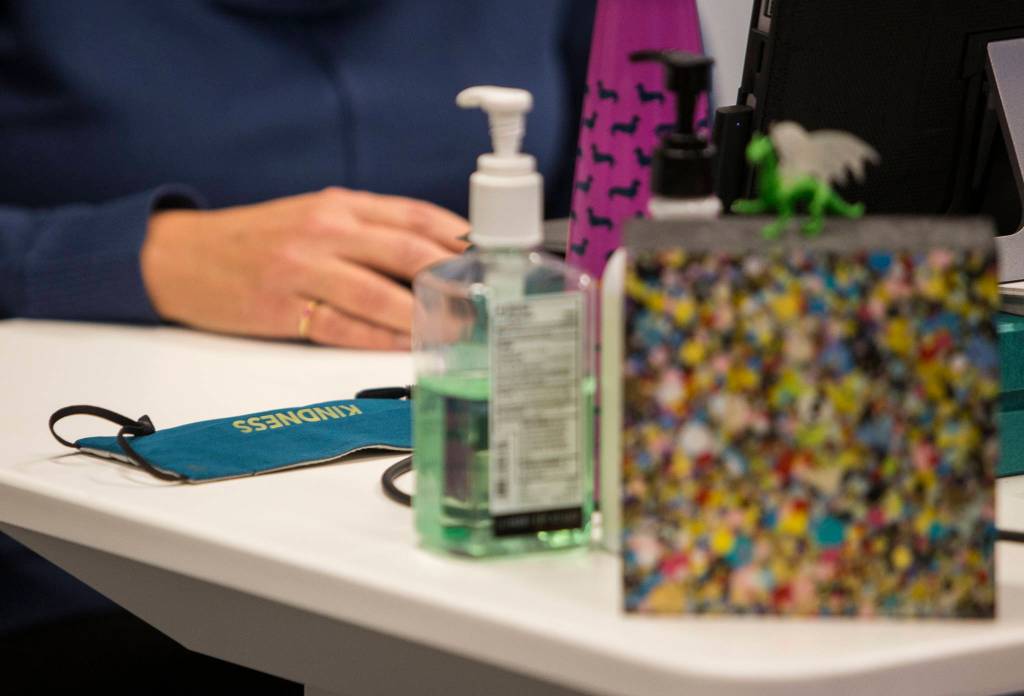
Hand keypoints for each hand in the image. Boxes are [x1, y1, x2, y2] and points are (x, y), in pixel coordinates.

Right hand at [141, 187, 468, 348]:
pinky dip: (376, 338)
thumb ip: (370, 230)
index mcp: (341, 204)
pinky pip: (341, 327)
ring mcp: (302, 268)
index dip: (461, 239)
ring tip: (456, 332)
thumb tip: (435, 254)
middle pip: (407, 252)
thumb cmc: (259, 239)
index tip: (492, 260)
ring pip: (378, 294)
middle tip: (486, 304)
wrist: (181, 256)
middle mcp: (326, 230)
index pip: (417, 216)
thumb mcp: (316, 216)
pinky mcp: (281, 306)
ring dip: (423, 317)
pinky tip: (404, 347)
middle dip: (454, 280)